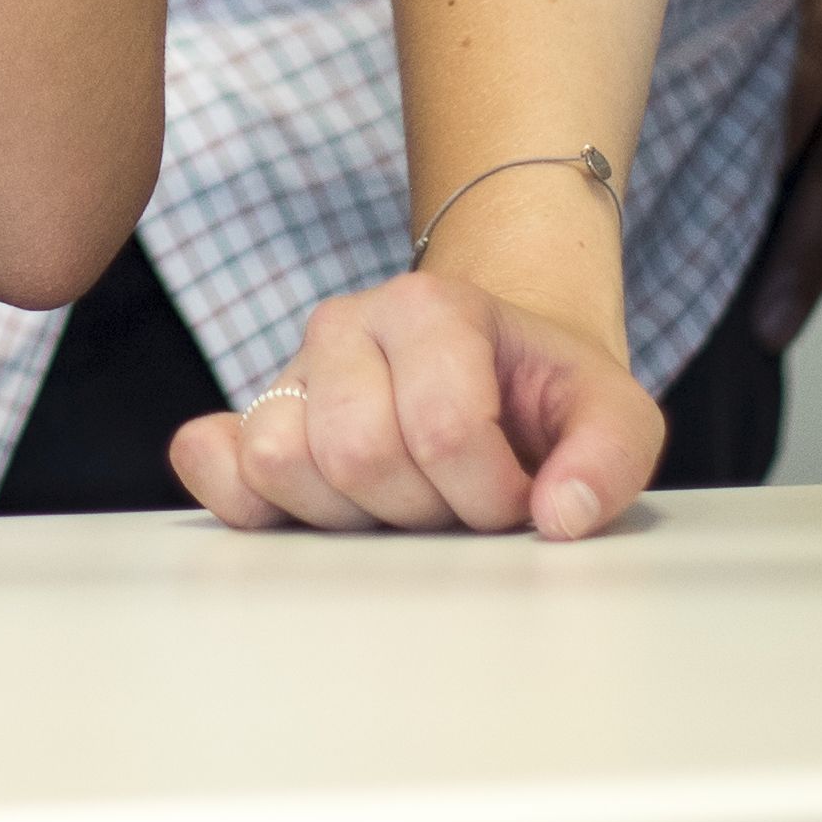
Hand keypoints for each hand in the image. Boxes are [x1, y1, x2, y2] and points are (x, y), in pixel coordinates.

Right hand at [173, 260, 663, 540]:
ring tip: (400, 505)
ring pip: (279, 461)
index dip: (490, 492)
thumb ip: (610, 458)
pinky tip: (311, 511)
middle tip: (458, 503)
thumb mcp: (613, 413)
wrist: (497, 371)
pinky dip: (243, 499)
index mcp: (432, 305)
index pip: (444, 427)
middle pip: (357, 452)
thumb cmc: (545, 397)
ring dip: (350, 516)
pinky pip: (208, 459)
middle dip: (423, 510)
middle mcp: (346, 324)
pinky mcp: (250, 417)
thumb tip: (559, 516)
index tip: (517, 496)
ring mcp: (290, 370)